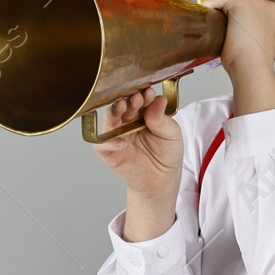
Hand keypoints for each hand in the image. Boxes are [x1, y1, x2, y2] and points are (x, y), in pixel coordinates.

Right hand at [92, 84, 183, 201]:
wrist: (161, 181)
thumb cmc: (166, 155)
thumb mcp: (172, 135)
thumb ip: (163, 119)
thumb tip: (159, 100)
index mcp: (143, 113)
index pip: (140, 100)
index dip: (143, 95)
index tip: (148, 92)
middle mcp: (127, 121)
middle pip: (123, 106)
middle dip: (129, 100)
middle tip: (137, 98)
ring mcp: (116, 135)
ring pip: (110, 119)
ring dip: (115, 112)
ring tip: (123, 107)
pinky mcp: (108, 152)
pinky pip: (102, 144)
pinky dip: (109, 142)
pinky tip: (122, 142)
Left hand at [200, 0, 274, 75]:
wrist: (252, 67)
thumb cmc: (250, 63)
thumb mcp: (254, 44)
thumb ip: (248, 32)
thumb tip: (229, 28)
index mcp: (274, 17)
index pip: (254, 8)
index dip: (239, 16)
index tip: (227, 25)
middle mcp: (269, 6)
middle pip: (244, 0)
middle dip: (230, 10)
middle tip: (217, 22)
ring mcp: (255, 2)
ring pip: (231, 0)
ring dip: (220, 9)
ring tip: (210, 23)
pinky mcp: (241, 3)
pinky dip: (210, 6)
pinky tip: (204, 14)